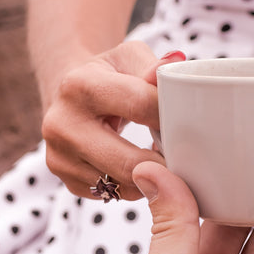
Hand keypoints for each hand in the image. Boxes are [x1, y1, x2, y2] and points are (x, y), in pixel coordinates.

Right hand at [41, 42, 184, 199]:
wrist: (67, 96)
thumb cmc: (108, 75)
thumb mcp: (128, 58)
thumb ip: (153, 66)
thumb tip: (176, 65)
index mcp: (79, 86)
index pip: (141, 106)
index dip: (173, 116)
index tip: (193, 122)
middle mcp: (62, 125)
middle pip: (132, 161)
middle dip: (166, 160)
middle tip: (187, 154)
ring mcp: (60, 158)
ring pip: (126, 184)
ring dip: (154, 176)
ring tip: (163, 156)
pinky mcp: (68, 182)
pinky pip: (117, 194)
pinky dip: (138, 185)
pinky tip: (142, 166)